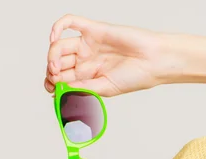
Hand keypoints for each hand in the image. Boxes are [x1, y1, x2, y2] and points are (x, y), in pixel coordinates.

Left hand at [45, 14, 167, 96]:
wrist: (153, 62)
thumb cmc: (135, 77)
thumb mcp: (105, 89)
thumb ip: (83, 88)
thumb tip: (60, 90)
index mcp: (88, 76)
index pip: (62, 78)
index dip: (52, 82)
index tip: (52, 88)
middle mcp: (86, 59)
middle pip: (58, 62)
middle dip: (52, 69)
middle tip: (55, 76)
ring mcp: (88, 44)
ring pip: (60, 45)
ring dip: (52, 54)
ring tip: (56, 65)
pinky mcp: (93, 29)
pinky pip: (70, 22)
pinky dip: (58, 26)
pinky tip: (53, 37)